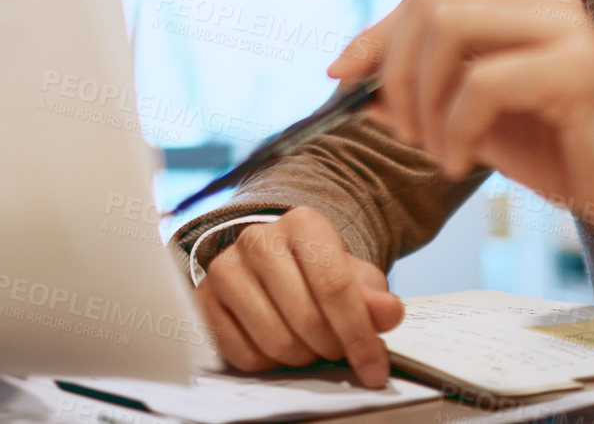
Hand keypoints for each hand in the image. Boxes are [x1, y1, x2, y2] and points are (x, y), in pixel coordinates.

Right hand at [194, 207, 403, 386]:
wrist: (272, 265)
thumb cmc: (318, 273)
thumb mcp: (354, 279)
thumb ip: (373, 298)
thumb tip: (390, 312)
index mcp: (302, 223)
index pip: (335, 286)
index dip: (359, 335)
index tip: (375, 370)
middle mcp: (258, 238)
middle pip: (306, 319)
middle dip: (330, 348)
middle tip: (336, 351)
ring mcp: (225, 267)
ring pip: (275, 341)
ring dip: (300, 358)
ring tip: (307, 344)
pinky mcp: (203, 299)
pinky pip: (242, 354)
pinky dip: (267, 363)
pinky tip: (276, 345)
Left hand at [329, 0, 593, 290]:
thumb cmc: (573, 156)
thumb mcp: (483, 123)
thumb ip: (428, 98)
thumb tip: (358, 89)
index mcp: (525, 3)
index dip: (376, 34)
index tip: (340, 73)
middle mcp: (546, 2)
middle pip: (430, 4)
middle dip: (394, 69)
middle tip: (398, 127)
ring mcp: (566, 31)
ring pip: (448, 32)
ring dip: (420, 99)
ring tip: (433, 149)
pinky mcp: (577, 72)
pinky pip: (481, 84)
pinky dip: (452, 127)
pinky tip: (460, 162)